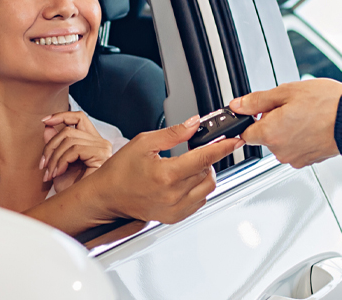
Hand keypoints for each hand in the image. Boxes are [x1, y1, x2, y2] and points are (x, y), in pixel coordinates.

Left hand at [40, 111, 111, 192]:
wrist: (78, 207)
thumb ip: (54, 144)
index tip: (44, 121)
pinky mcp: (102, 155)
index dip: (61, 115)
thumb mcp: (57, 163)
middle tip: (43, 165)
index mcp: (92, 141)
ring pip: (70, 140)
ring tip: (49, 174)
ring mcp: (103, 148)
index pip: (79, 118)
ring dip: (54, 158)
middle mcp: (100, 142)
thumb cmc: (71, 189)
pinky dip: (61, 161)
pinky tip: (58, 173)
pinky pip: (75, 149)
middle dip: (50, 147)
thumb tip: (47, 127)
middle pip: (69, 130)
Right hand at [92, 116, 243, 223]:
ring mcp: (175, 209)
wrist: (106, 197)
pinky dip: (198, 189)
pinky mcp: (175, 217)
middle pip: (209, 173)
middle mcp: (173, 195)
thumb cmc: (119, 172)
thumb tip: (194, 124)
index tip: (235, 140)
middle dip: (208, 159)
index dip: (223, 147)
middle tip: (196, 152)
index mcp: (166, 175)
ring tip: (188, 167)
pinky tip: (184, 181)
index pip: (204, 159)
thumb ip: (174, 133)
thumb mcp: (144, 142)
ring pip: (207, 189)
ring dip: (205, 175)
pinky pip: (199, 202)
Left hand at [229, 78, 341, 168]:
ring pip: (280, 143)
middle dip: (273, 122)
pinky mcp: (307, 161)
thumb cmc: (326, 104)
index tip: (261, 110)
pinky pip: (295, 149)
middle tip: (291, 107)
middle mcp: (279, 150)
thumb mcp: (287, 92)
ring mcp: (293, 158)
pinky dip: (300, 139)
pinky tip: (312, 126)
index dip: (252, 118)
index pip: (245, 131)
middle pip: (264, 136)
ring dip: (287, 130)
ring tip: (306, 116)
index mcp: (270, 133)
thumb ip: (257, 100)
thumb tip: (238, 105)